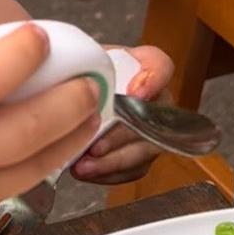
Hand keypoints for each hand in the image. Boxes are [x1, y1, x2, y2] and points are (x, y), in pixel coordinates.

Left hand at [71, 45, 174, 185]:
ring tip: (84, 165)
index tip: (134, 93)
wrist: (73, 92)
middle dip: (122, 135)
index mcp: (141, 65)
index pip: (160, 65)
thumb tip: (74, 80)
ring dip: (114, 160)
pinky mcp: (141, 153)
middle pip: (153, 117)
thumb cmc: (80, 72)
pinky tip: (88, 171)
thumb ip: (84, 65)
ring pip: (145, 149)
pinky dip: (109, 173)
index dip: (153, 80)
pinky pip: (134, 168)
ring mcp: (151, 127)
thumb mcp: (81, 61)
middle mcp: (153, 97)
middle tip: (96, 146)